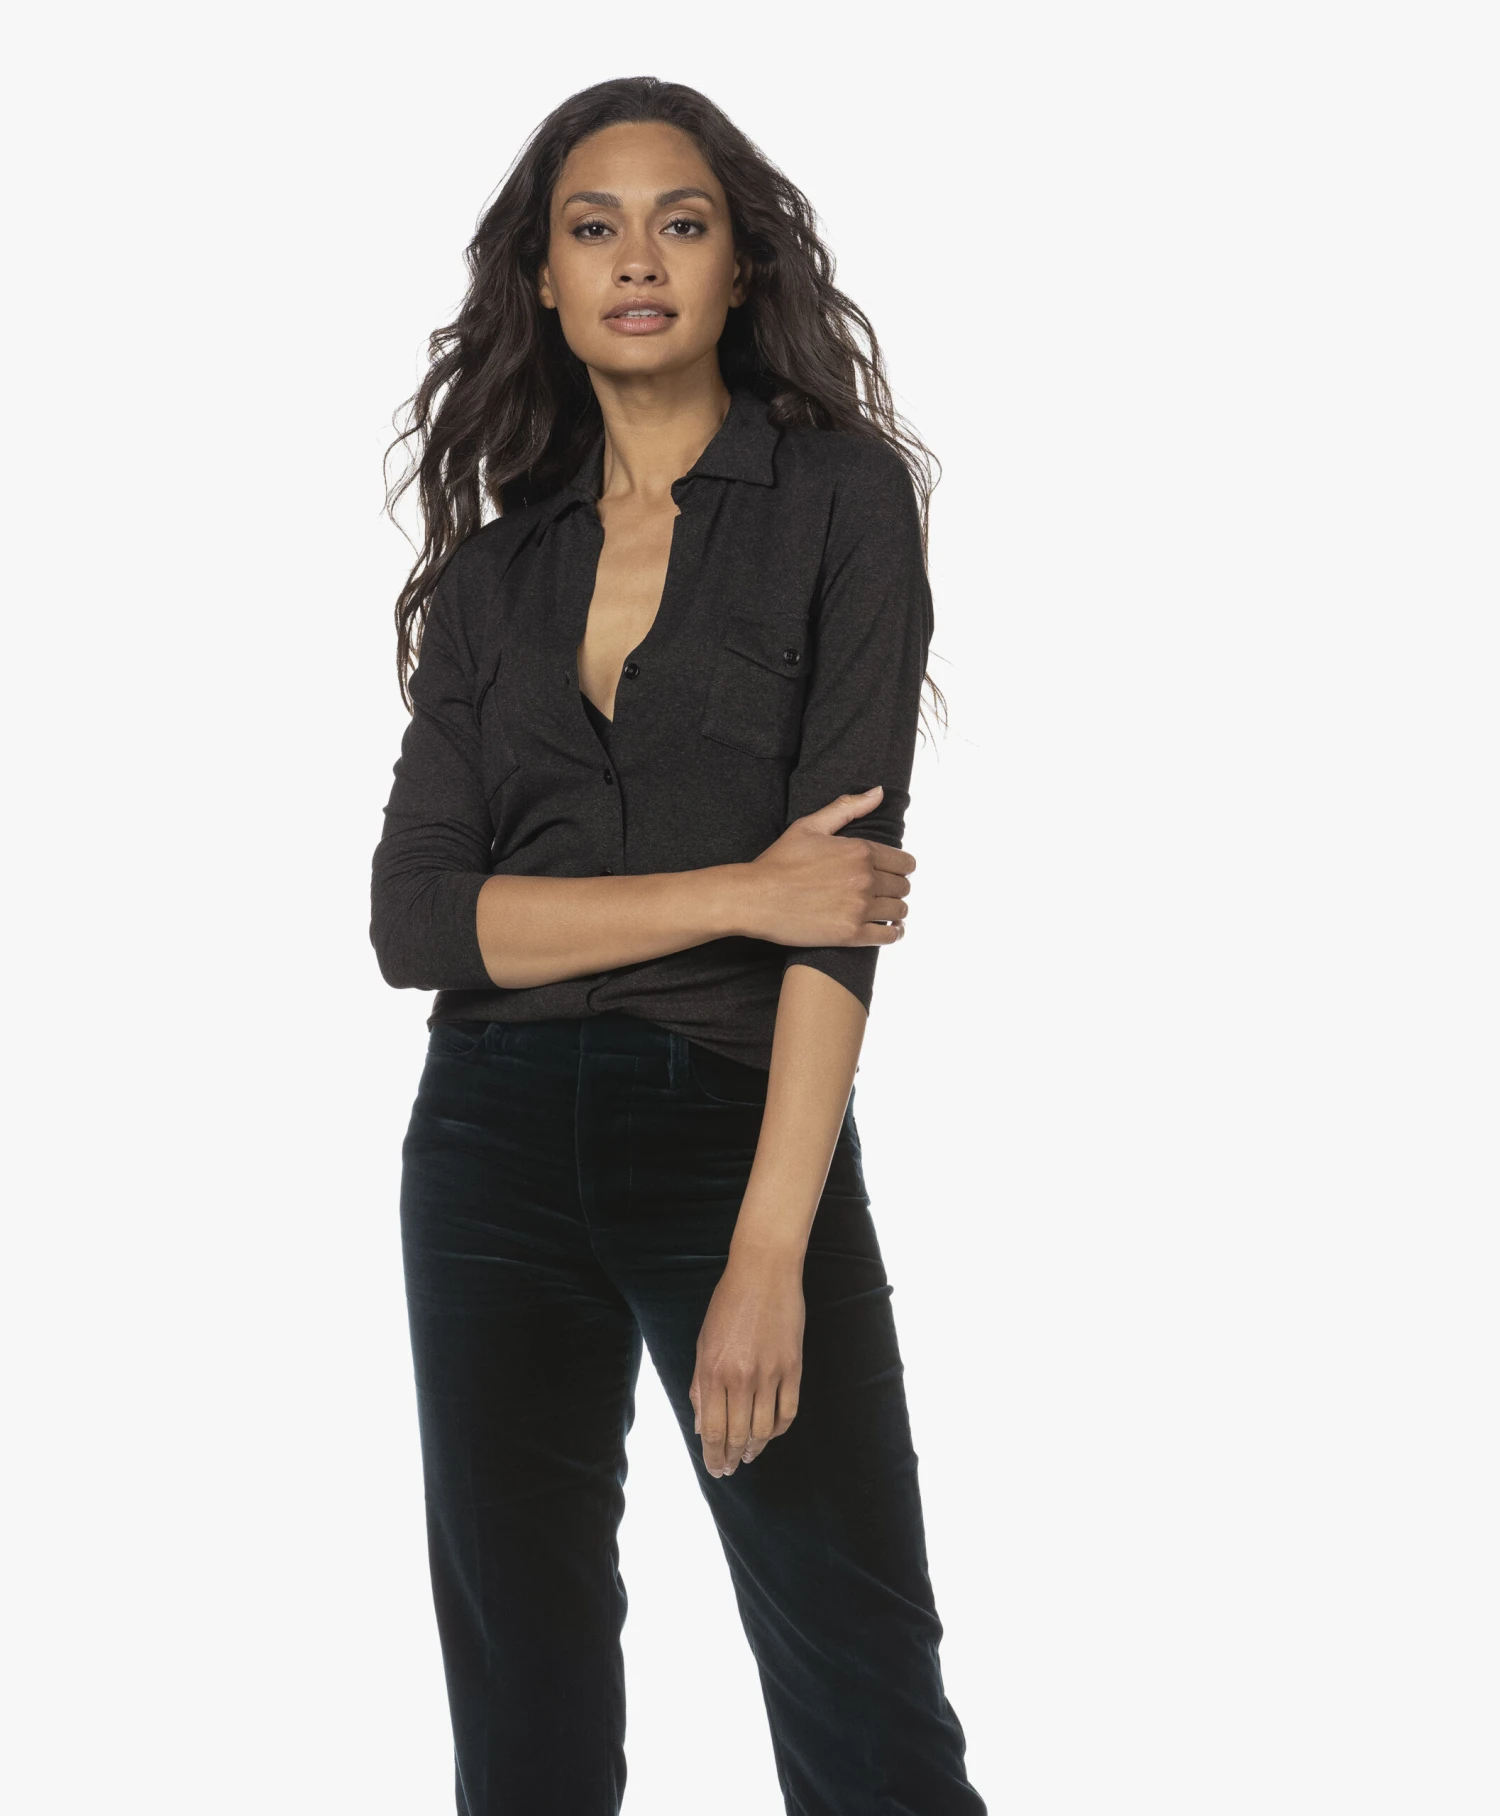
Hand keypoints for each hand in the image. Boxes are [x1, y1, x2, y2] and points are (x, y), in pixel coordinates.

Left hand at [689, 1247, 804, 1477]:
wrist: (764, 1272)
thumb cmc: (728, 1304)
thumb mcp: (704, 1343)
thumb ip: (701, 1387)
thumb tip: (702, 1427)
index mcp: (713, 1370)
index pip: (713, 1430)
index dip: (713, 1456)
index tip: (715, 1470)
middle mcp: (741, 1377)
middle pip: (737, 1435)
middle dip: (732, 1458)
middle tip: (730, 1469)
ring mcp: (770, 1373)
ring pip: (763, 1429)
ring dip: (754, 1448)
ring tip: (748, 1456)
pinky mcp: (793, 1367)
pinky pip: (787, 1412)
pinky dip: (777, 1430)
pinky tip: (768, 1435)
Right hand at [741, 785, 914, 948]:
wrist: (755, 898)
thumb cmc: (779, 861)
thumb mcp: (810, 825)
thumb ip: (847, 807)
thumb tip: (879, 792)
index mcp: (860, 851)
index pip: (904, 862)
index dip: (900, 868)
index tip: (891, 873)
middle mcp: (865, 878)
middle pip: (903, 887)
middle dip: (896, 889)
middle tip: (883, 893)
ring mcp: (859, 907)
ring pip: (899, 911)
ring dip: (895, 911)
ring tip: (884, 912)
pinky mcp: (851, 934)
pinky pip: (889, 936)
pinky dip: (893, 934)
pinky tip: (889, 930)